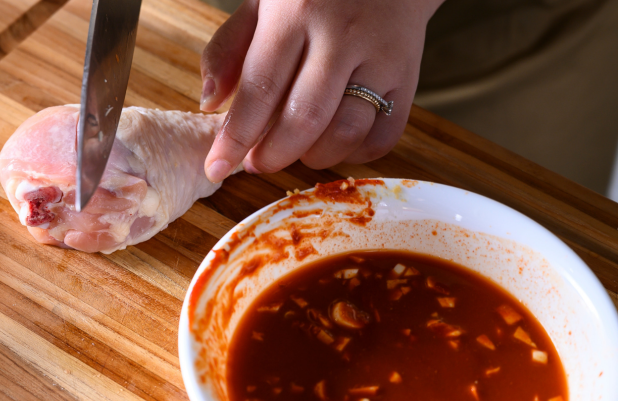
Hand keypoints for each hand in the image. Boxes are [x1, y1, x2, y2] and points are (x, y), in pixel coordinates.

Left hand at [200, 0, 442, 182]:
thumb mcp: (262, 3)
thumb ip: (228, 49)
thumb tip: (209, 103)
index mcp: (294, 14)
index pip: (260, 88)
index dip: (236, 137)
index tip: (218, 167)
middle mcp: (340, 36)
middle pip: (305, 119)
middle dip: (274, 155)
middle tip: (259, 163)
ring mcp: (380, 57)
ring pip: (347, 131)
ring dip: (316, 157)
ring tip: (298, 152)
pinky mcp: (408, 76)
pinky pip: (385, 134)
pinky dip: (357, 154)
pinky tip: (337, 144)